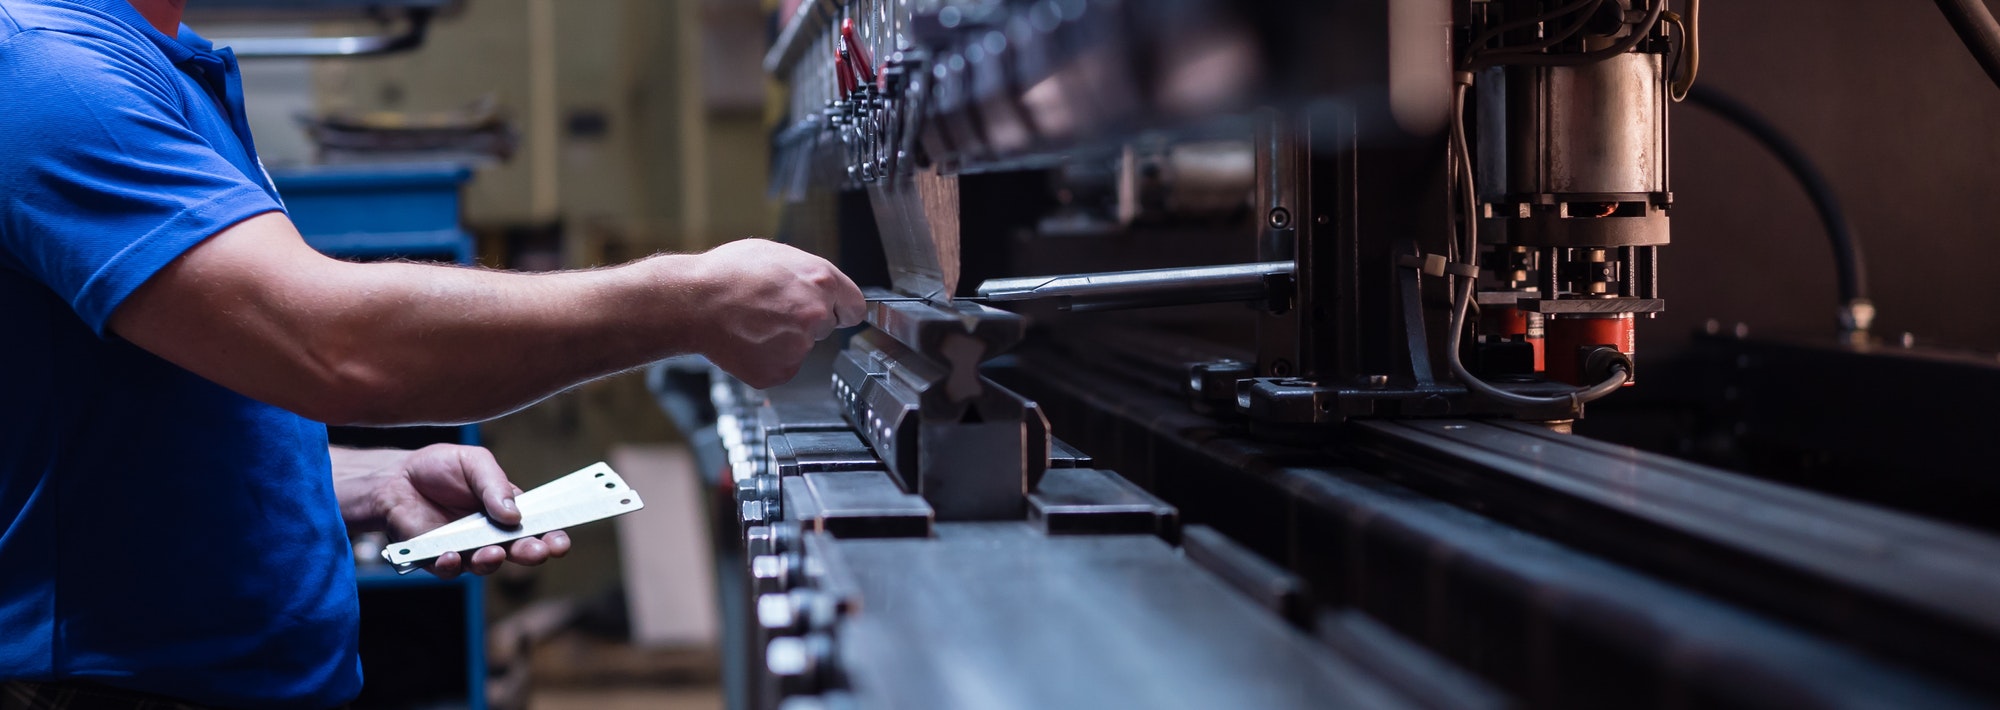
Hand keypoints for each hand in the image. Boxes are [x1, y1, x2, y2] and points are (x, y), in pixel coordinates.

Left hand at [336, 444, 571, 577]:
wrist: (395, 477)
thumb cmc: (440, 468)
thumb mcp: (474, 462)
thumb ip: (495, 485)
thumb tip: (513, 513)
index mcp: (507, 509)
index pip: (536, 526)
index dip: (551, 536)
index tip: (560, 541)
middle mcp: (490, 534)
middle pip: (517, 551)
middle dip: (530, 554)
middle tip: (537, 552)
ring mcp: (465, 548)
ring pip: (485, 565)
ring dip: (492, 562)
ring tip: (493, 553)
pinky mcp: (436, 558)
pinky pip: (449, 570)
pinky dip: (451, 566)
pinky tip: (451, 556)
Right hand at [688, 238, 865, 387]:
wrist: (692, 303)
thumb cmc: (727, 273)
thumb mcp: (776, 254)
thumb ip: (808, 273)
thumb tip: (823, 286)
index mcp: (822, 280)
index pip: (855, 307)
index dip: (840, 307)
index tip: (832, 311)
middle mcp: (816, 314)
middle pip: (826, 326)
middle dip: (807, 320)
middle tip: (773, 310)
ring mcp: (799, 346)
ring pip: (802, 346)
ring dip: (785, 339)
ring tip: (754, 322)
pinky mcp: (780, 370)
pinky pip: (783, 365)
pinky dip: (768, 357)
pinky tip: (748, 340)